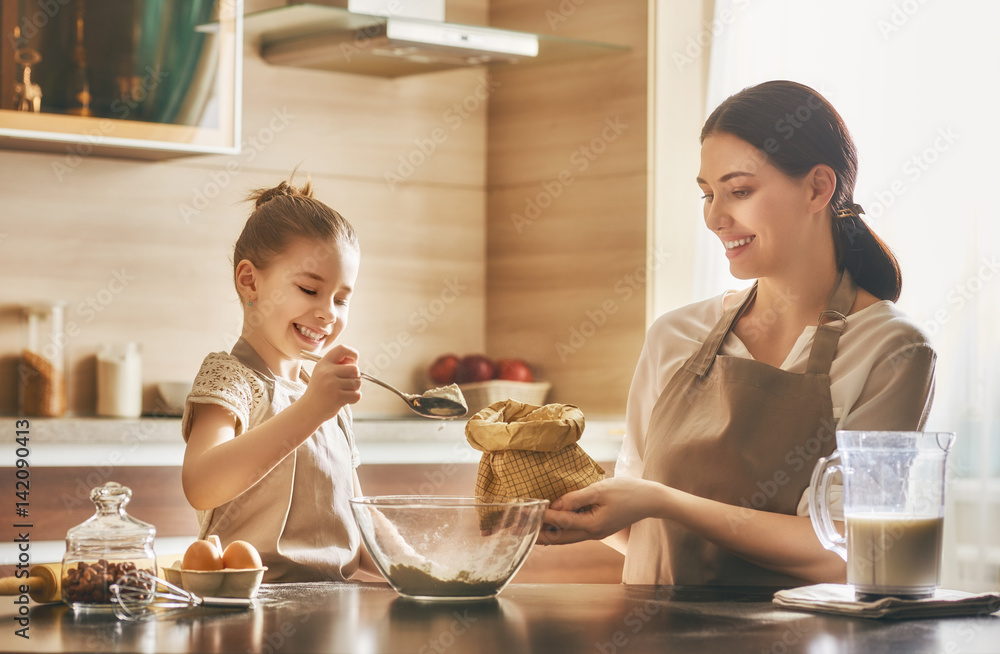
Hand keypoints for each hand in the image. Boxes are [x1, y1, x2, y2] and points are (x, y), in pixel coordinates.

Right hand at [300, 344, 361, 420]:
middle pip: (355, 369)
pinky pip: (357, 395)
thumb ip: (338, 365)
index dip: (353, 354)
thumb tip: (356, 362)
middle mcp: (327, 372)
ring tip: (342, 392)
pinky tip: (344, 400)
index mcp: (324, 363)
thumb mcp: (323, 372)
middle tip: (346, 383)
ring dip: (354, 389)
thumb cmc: (321, 390)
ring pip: (357, 383)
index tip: (353, 362)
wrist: (309, 409)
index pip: (343, 349)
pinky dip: (354, 399)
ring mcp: (332, 384)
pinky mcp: (337, 397)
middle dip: (355, 377)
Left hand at [538, 477, 663, 544]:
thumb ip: (576, 498)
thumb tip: (556, 506)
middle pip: (560, 539)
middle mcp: (592, 533)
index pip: (561, 522)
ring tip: (529, 530)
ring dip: (548, 534)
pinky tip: (551, 525)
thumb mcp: (600, 490)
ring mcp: (596, 533)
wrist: (650, 500)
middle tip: (520, 531)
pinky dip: (560, 530)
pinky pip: (574, 532)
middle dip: (539, 535)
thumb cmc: (627, 491)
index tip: (527, 512)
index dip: (543, 517)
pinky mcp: (598, 528)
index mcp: (593, 525)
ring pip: (566, 538)